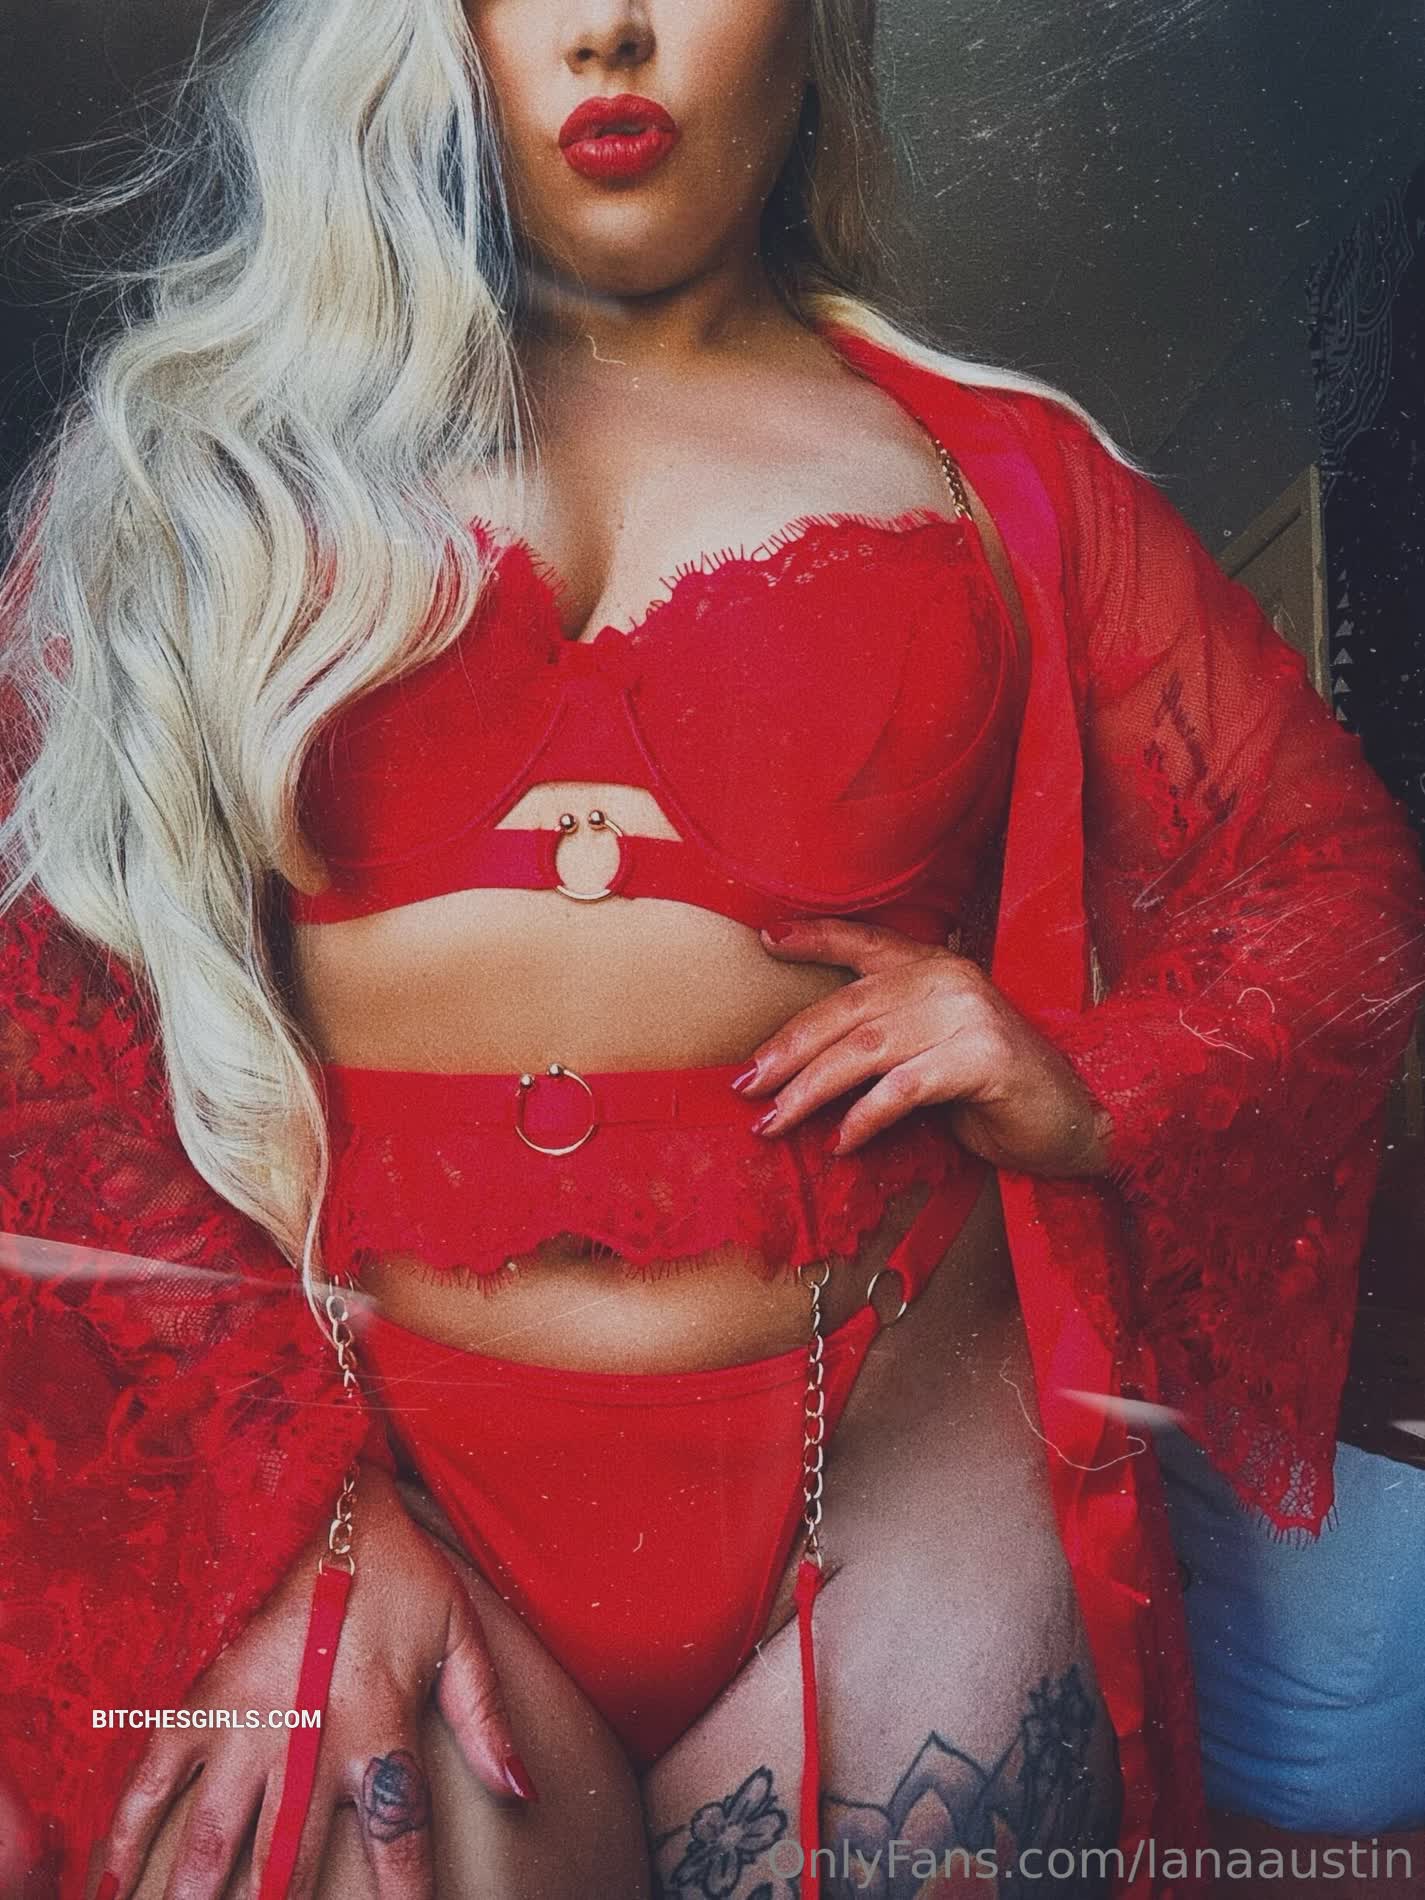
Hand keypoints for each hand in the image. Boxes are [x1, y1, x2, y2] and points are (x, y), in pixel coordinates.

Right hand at [98, 1464, 535, 1899]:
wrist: (321, 1500)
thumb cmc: (399, 1572)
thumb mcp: (458, 1633)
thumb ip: (485, 1718)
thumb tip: (522, 1792)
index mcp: (379, 1720)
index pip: (399, 1832)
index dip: (405, 1892)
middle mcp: (308, 1732)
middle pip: (291, 1856)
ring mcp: (244, 1718)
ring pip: (215, 1835)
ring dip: (199, 1893)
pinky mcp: (196, 1697)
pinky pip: (152, 1778)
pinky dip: (126, 1834)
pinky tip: (112, 1879)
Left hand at [737, 918, 1113, 1177]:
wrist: (1078, 1121)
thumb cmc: (996, 1094)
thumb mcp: (934, 1053)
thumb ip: (888, 1042)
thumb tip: (806, 1070)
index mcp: (937, 968)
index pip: (867, 943)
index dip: (815, 938)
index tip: (766, 938)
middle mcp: (950, 980)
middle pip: (849, 1009)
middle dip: (790, 1050)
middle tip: (747, 1085)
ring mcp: (969, 1016)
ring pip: (866, 1050)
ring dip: (812, 1090)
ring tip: (775, 1121)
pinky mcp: (984, 1059)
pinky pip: (905, 1088)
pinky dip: (866, 1118)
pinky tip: (842, 1142)